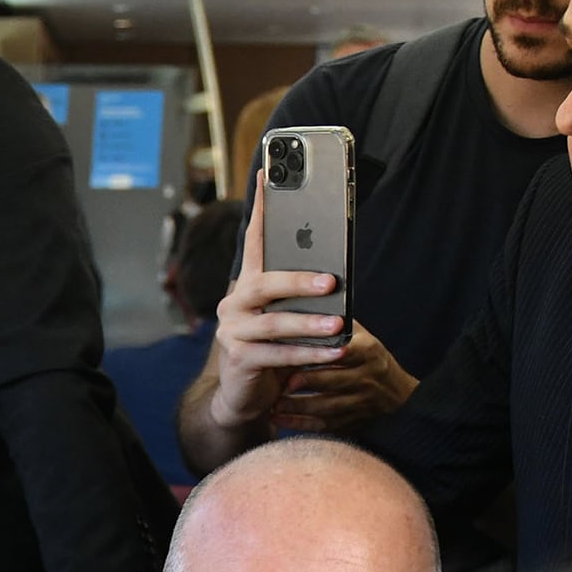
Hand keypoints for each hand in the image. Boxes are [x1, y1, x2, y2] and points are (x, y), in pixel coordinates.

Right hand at [201, 172, 351, 439]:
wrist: (244, 396)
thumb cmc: (272, 350)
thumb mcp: (288, 317)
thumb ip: (302, 297)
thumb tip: (337, 278)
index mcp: (248, 285)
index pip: (254, 239)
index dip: (260, 207)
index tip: (270, 175)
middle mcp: (234, 303)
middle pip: (264, 283)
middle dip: (298, 281)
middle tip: (331, 283)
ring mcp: (232, 331)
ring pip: (272, 323)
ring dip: (308, 325)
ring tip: (339, 325)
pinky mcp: (238, 359)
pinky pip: (276, 355)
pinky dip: (307, 355)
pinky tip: (333, 353)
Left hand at [272, 321, 416, 435]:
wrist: (397, 395)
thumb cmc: (368, 357)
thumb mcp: (361, 336)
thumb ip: (337, 323)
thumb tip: (299, 300)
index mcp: (368, 350)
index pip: (346, 349)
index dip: (322, 352)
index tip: (295, 351)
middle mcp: (368, 376)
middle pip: (335, 380)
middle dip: (307, 382)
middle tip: (281, 382)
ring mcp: (362, 401)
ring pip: (329, 407)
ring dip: (299, 406)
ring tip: (274, 404)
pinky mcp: (353, 421)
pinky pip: (324, 425)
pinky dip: (300, 423)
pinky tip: (277, 418)